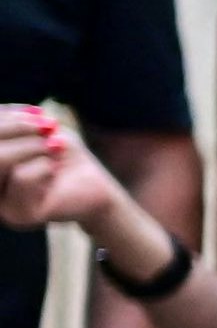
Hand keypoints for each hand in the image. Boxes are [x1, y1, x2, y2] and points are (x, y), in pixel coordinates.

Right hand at [0, 109, 130, 233]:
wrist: (95, 188)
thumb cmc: (65, 157)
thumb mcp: (43, 131)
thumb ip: (20, 121)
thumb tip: (22, 114)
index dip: (7, 118)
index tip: (37, 113)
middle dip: (20, 128)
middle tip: (50, 130)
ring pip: (0, 158)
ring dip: (35, 148)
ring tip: (54, 153)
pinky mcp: (17, 214)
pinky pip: (21, 176)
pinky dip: (44, 167)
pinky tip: (53, 175)